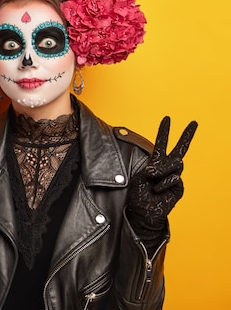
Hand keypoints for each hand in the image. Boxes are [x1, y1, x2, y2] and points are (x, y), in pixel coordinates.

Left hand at [127, 116, 197, 236]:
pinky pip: (174, 178)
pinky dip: (164, 183)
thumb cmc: (138, 195)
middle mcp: (166, 169)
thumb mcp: (140, 177)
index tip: (167, 118)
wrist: (143, 212)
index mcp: (155, 163)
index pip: (161, 145)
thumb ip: (153, 168)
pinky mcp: (179, 187)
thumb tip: (170, 165)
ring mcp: (174, 177)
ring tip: (153, 182)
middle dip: (186, 136)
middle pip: (179, 149)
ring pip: (175, 164)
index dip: (164, 132)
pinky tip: (158, 190)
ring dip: (162, 172)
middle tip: (194, 122)